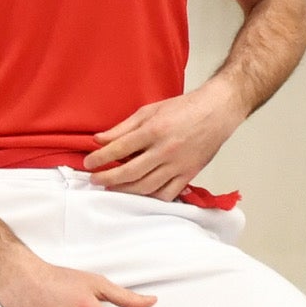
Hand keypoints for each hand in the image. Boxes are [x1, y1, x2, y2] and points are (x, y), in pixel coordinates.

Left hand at [83, 85, 246, 199]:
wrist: (216, 112)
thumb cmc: (184, 108)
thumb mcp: (149, 110)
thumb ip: (123, 127)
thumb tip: (99, 139)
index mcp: (154, 130)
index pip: (119, 149)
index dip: (100, 158)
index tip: (88, 163)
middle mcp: (165, 150)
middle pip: (130, 172)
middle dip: (108, 178)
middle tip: (95, 180)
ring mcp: (178, 165)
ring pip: (146, 186)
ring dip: (125, 190)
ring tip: (112, 188)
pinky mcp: (189, 174)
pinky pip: (167, 194)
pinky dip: (151, 197)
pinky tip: (139, 195)